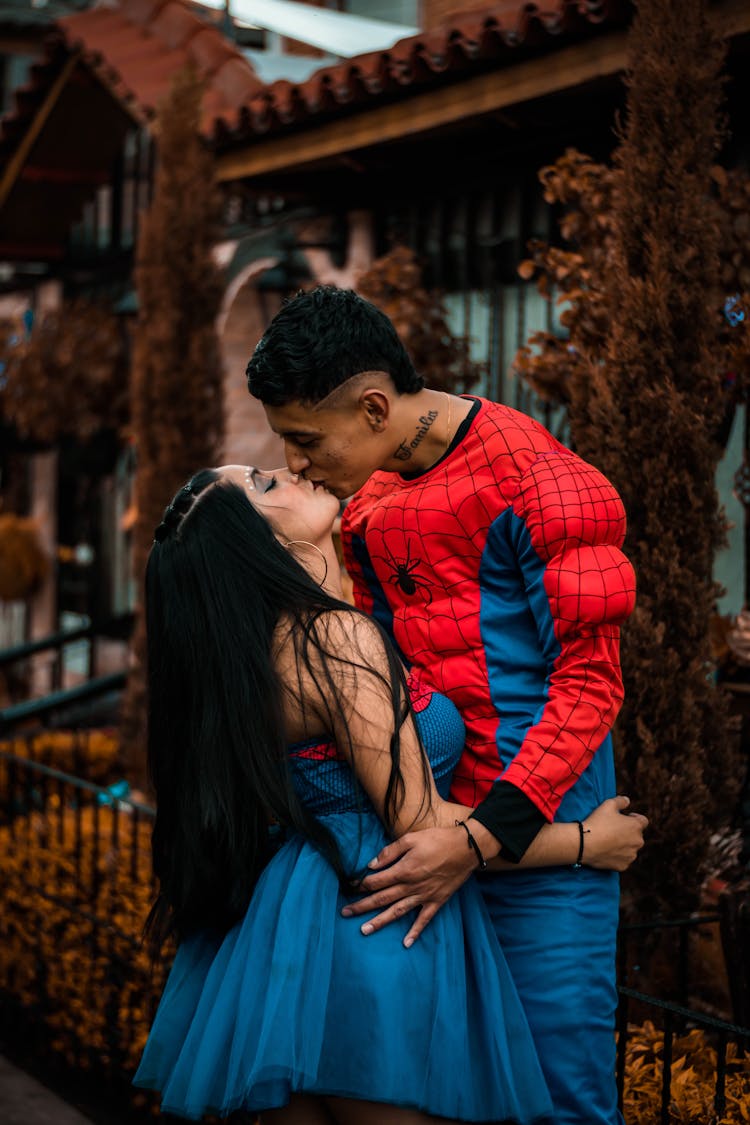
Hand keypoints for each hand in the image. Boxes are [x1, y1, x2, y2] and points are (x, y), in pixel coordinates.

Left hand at [341, 826, 479, 946]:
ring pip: (398, 912)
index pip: (376, 881)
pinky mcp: (437, 901)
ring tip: (364, 930)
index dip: (361, 884)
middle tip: (345, 913)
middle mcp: (411, 886)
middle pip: (382, 898)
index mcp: (403, 870)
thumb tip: (372, 865)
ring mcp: (424, 896)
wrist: (466, 848)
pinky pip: (424, 920)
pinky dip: (415, 932)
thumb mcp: (411, 838)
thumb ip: (390, 852)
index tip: (349, 887)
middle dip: (362, 906)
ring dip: (380, 922)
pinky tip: (406, 943)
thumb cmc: (437, 839)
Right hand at [583, 795, 647, 869]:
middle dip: (628, 832)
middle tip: (613, 830)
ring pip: (631, 849)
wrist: (585, 843)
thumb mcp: (608, 804)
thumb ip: (621, 801)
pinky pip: (623, 860)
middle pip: (637, 836)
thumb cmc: (597, 822)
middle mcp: (638, 842)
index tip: (625, 818)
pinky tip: (607, 851)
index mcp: (636, 826)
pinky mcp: (623, 866)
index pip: (643, 821)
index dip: (634, 818)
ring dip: (624, 845)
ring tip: (609, 841)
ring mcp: (631, 855)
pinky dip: (617, 856)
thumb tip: (627, 800)